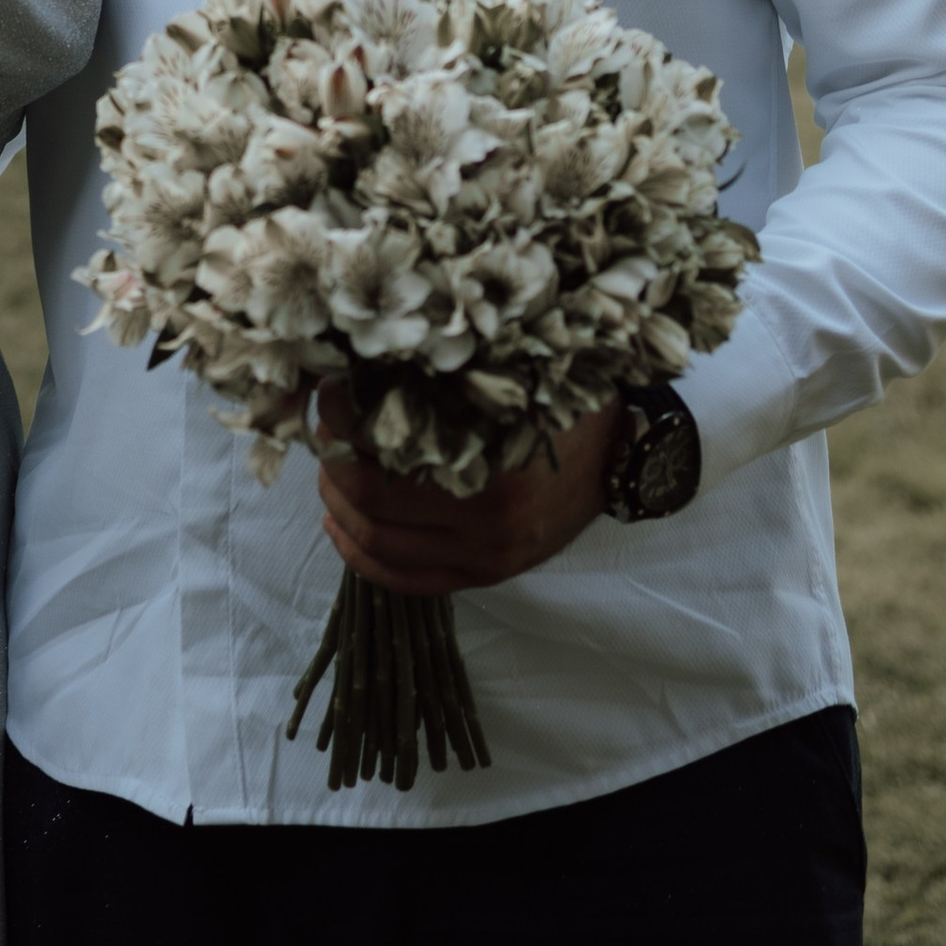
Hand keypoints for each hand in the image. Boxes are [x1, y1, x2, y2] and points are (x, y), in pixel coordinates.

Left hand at [314, 376, 619, 595]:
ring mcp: (488, 555)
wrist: (620, 451)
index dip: (341, 422)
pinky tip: (343, 526)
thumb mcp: (505, 382)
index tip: (326, 390)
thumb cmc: (559, 403)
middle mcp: (487, 520)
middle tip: (325, 431)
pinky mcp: (489, 574)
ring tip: (330, 473)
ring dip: (339, 508)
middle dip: (333, 465)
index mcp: (491, 464)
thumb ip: (440, 383)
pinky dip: (364, 558)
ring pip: (381, 546)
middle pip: (373, 503)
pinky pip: (410, 581)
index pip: (383, 453)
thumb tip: (361, 365)